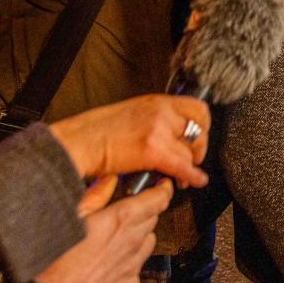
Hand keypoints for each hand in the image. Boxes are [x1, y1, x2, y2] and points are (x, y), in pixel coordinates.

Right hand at [31, 179, 170, 282]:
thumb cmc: (55, 259)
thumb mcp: (71, 216)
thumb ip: (96, 195)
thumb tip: (109, 178)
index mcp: (121, 219)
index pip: (158, 198)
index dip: (163, 189)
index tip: (162, 185)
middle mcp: (133, 241)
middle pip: (153, 218)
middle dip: (146, 211)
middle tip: (130, 209)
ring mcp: (133, 264)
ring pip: (149, 241)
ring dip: (139, 235)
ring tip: (117, 236)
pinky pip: (138, 265)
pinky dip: (130, 259)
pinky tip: (111, 260)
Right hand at [48, 94, 209, 187]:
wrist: (80, 142)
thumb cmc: (97, 131)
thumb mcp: (132, 113)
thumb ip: (155, 119)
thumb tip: (170, 134)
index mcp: (157, 102)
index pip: (197, 107)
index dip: (203, 124)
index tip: (199, 135)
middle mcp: (161, 112)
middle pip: (198, 128)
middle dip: (199, 146)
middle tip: (194, 157)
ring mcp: (159, 130)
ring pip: (188, 150)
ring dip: (190, 165)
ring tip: (184, 175)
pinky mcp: (153, 150)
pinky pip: (182, 165)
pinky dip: (191, 176)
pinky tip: (194, 181)